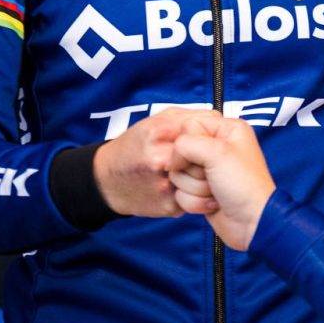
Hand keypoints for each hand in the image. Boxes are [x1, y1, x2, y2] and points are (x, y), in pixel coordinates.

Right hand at [93, 108, 218, 216]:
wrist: (106, 181)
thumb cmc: (133, 147)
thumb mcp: (155, 122)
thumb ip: (186, 117)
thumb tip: (217, 118)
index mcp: (159, 132)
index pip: (202, 128)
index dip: (209, 134)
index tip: (207, 138)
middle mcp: (161, 159)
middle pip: (207, 157)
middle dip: (210, 158)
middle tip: (206, 159)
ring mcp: (165, 185)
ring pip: (206, 181)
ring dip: (207, 178)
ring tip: (200, 174)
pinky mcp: (169, 206)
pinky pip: (197, 199)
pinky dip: (197, 194)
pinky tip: (188, 188)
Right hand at [168, 115, 276, 249]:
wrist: (252, 223)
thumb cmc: (243, 185)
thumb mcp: (217, 153)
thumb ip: (186, 144)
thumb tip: (171, 158)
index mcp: (226, 130)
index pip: (189, 125)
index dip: (189, 144)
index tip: (205, 158)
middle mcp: (216, 148)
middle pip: (180, 152)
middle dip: (193, 170)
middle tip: (214, 176)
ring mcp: (207, 171)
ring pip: (178, 174)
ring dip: (195, 188)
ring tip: (216, 191)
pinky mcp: (200, 191)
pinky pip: (180, 192)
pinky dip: (195, 202)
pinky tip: (214, 204)